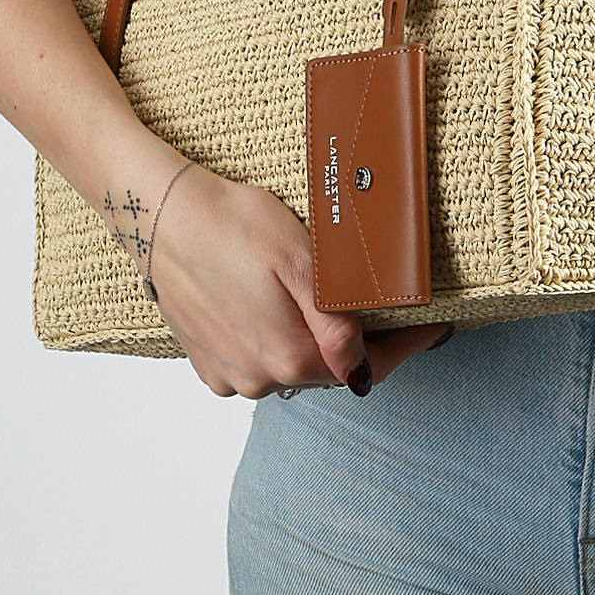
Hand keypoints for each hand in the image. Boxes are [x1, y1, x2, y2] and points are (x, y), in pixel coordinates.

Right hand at [146, 162, 451, 398]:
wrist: (159, 215)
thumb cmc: (232, 225)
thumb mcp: (301, 262)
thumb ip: (336, 324)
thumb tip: (361, 369)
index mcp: (290, 357)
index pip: (367, 368)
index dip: (405, 347)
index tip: (435, 328)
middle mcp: (259, 379)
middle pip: (331, 370)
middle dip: (361, 344)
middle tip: (387, 309)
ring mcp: (230, 374)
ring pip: (293, 367)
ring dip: (314, 343)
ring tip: (326, 303)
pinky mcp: (207, 361)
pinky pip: (257, 362)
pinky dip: (275, 342)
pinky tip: (276, 307)